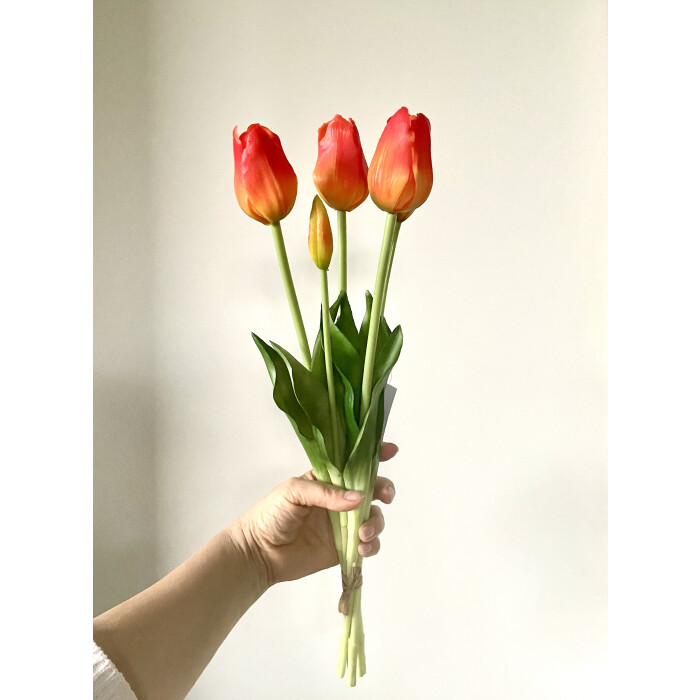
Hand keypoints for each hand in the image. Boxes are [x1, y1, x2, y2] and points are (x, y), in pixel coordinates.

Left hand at [232, 443, 398, 585]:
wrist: (259, 552)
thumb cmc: (270, 515)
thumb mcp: (293, 492)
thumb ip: (326, 493)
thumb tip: (358, 498)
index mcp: (326, 480)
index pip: (353, 464)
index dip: (374, 455)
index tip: (390, 451)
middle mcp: (339, 500)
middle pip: (372, 490)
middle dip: (384, 489)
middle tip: (384, 497)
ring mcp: (342, 524)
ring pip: (374, 517)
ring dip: (376, 522)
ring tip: (362, 533)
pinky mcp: (343, 548)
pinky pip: (367, 544)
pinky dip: (372, 545)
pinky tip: (361, 548)